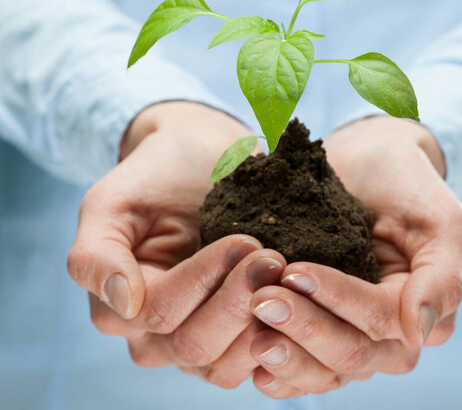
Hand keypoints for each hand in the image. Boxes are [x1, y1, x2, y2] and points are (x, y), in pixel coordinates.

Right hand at [67, 102, 281, 387]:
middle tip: (272, 256)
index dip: (204, 279)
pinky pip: (256, 361)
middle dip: (239, 299)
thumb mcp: (112, 202)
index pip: (160, 313)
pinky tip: (298, 300)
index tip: (244, 240)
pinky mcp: (234, 340)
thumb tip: (124, 303)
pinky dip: (281, 337)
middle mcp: (154, 338)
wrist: (199, 162)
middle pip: (195, 346)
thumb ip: (97, 254)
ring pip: (227, 366)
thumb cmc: (156, 177)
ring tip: (284, 272)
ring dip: (263, 320)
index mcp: (118, 308)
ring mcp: (197, 342)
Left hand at [245, 116, 461, 397]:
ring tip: (252, 334)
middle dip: (305, 329)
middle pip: (350, 353)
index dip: (339, 299)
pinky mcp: (322, 327)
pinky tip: (252, 364)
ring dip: (287, 355)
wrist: (368, 164)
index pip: (380, 319)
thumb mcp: (443, 221)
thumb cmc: (406, 185)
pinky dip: (280, 370)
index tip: (295, 271)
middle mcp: (391, 335)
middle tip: (262, 301)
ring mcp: (353, 334)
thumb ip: (442, 278)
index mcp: (425, 312)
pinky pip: (304, 367)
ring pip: (324, 370)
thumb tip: (417, 332)